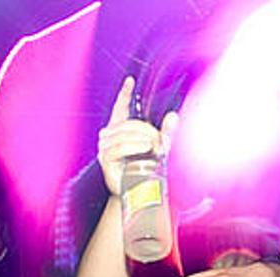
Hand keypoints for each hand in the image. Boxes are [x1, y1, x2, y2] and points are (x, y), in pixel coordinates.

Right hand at [97, 76, 178, 195]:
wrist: (140, 193)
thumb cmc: (148, 169)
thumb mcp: (160, 149)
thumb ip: (166, 133)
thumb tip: (174, 115)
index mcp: (121, 129)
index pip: (120, 107)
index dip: (124, 94)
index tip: (130, 80)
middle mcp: (110, 136)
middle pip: (129, 123)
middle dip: (148, 131)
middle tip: (161, 143)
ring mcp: (105, 147)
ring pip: (125, 134)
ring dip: (144, 140)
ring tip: (155, 149)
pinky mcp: (105, 159)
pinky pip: (118, 147)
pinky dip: (134, 147)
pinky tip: (146, 148)